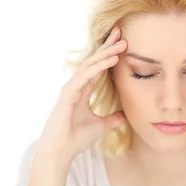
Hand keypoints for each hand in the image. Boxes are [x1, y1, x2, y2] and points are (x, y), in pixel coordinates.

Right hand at [33, 26, 127, 168]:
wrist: (61, 152)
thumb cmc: (76, 139)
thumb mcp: (100, 127)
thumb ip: (112, 119)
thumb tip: (124, 117)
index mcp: (83, 91)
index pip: (98, 68)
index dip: (109, 54)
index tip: (122, 43)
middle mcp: (76, 86)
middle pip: (94, 61)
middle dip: (108, 46)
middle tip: (121, 33)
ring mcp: (71, 89)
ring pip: (90, 65)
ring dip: (106, 53)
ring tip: (121, 43)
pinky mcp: (68, 95)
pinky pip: (85, 76)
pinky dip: (98, 67)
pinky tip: (111, 59)